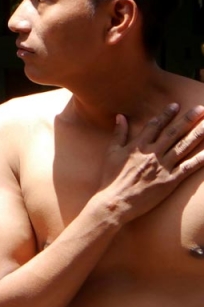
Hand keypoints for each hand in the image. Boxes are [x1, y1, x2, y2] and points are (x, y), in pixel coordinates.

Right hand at [98, 103, 203, 223]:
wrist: (116, 201)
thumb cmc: (111, 178)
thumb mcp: (112, 152)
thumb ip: (119, 134)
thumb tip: (120, 116)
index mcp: (138, 145)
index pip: (155, 125)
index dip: (166, 114)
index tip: (176, 105)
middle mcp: (153, 153)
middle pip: (174, 132)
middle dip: (188, 119)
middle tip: (200, 108)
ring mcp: (163, 166)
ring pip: (184, 147)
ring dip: (198, 134)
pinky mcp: (170, 181)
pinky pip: (188, 168)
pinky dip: (200, 159)